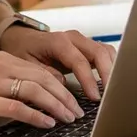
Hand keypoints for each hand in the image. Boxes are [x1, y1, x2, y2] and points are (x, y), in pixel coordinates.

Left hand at [0, 26, 116, 101]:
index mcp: (58, 41)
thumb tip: (63, 85)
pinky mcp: (87, 46)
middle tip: (109, 95)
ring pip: (105, 51)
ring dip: (112, 69)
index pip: (80, 61)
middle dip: (107, 74)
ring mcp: (82, 40)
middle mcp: (73, 38)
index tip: (94, 97)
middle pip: (99, 52)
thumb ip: (45, 74)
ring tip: (112, 90)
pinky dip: (111, 66)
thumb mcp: (28, 66)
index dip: (89, 80)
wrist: (23, 39)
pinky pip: (104, 53)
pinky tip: (110, 81)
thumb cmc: (24, 52)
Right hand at [0, 51, 84, 129]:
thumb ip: (7, 81)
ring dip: (56, 106)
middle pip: (44, 79)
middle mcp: (0, 66)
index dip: (63, 85)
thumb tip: (35, 96)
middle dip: (65, 96)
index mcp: (3, 59)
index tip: (75, 99)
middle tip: (78, 112)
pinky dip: (36, 116)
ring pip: (35, 91)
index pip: (42, 71)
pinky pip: (17, 107)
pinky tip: (46, 123)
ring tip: (69, 118)